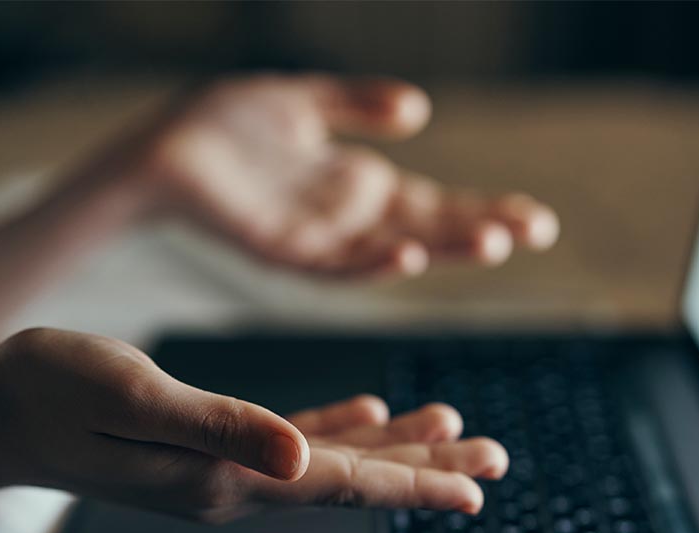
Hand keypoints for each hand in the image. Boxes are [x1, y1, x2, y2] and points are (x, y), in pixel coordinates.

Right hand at [0, 328, 506, 520]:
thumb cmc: (53, 394)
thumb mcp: (138, 399)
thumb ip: (222, 429)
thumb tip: (300, 459)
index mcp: (225, 476)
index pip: (340, 486)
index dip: (413, 484)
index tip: (477, 490)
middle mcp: (233, 484)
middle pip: (351, 482)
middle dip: (426, 469)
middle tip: (494, 459)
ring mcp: (220, 471)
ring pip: (330, 463)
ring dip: (393, 449)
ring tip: (452, 430)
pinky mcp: (205, 448)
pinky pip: (287, 444)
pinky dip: (334, 431)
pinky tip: (366, 413)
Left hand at [128, 74, 558, 276]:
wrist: (158, 148)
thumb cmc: (221, 124)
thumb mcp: (301, 101)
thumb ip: (356, 104)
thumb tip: (418, 110)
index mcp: (355, 184)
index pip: (434, 201)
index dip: (482, 207)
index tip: (535, 219)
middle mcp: (346, 217)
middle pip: (427, 226)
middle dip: (481, 228)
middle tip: (539, 230)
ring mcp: (317, 238)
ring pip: (393, 249)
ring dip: (441, 249)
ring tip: (495, 242)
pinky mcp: (282, 251)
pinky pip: (334, 265)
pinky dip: (371, 263)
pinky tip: (409, 254)